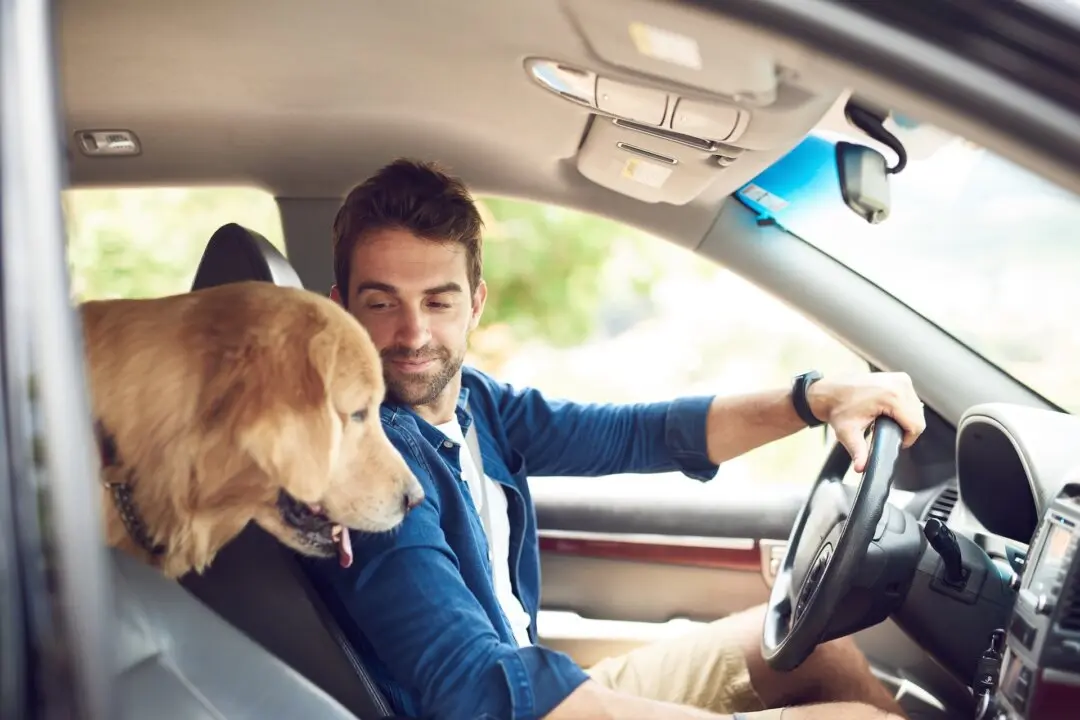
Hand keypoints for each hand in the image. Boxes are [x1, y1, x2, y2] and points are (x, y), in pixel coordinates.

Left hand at [806, 372, 925, 472]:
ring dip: (906, 420)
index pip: (916, 425)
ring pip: (917, 409)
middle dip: (906, 430)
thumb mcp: (848, 433)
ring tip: (887, 423)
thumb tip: (861, 468)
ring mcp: (900, 379)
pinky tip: (889, 413)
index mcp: (892, 396)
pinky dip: (904, 409)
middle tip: (887, 433)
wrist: (830, 392)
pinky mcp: (899, 378)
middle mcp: (899, 384)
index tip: (895, 443)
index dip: (907, 439)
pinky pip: (911, 399)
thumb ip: (858, 452)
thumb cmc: (838, 408)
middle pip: (918, 417)